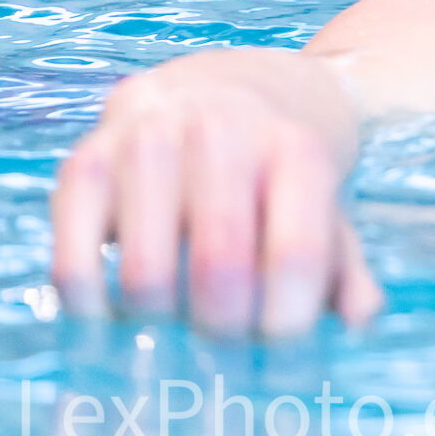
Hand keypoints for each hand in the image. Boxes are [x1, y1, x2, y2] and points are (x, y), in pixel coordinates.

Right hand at [51, 49, 380, 335]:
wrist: (217, 92)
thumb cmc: (274, 178)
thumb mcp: (324, 209)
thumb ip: (345, 268)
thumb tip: (359, 318)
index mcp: (295, 151)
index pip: (297, 255)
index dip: (285, 321)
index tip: (274, 343)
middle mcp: (221, 134)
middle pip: (220, 270)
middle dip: (224, 329)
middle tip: (224, 339)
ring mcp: (147, 143)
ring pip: (145, 279)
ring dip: (161, 321)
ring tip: (177, 315)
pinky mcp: (84, 164)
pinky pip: (75, 268)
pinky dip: (95, 310)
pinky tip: (120, 309)